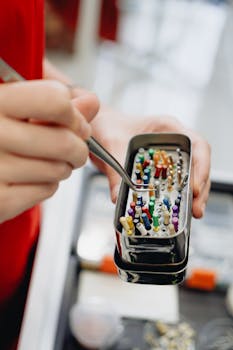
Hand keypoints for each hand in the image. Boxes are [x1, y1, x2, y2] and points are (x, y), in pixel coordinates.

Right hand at [0, 80, 98, 222]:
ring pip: (59, 169)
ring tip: (46, 161)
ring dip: (62, 167)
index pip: (54, 100)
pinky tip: (31, 177)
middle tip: (74, 149)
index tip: (75, 122)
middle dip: (78, 148)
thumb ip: (53, 104)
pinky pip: (46, 190)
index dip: (73, 113)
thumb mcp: (13, 107)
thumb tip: (92, 102)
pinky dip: (47, 185)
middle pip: (65, 141)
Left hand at [90, 110, 210, 218]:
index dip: (201, 166)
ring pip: (190, 175)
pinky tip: (176, 210)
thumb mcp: (111, 144)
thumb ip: (115, 170)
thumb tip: (118, 198)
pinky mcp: (160, 168)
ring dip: (192, 195)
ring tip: (192, 214)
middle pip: (198, 163)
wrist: (98, 126)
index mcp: (168, 127)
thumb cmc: (108, 125)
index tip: (195, 188)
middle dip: (200, 187)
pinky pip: (174, 182)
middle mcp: (173, 141)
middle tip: (196, 210)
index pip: (196, 144)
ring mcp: (168, 155)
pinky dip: (177, 196)